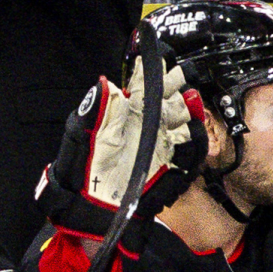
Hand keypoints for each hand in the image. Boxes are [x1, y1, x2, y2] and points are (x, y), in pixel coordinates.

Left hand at [35, 57, 205, 235]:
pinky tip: (189, 138)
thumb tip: (104, 83)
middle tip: (179, 82)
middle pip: (172, 102)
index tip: (162, 60)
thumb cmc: (80, 170)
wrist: (89, 210)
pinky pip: (191, 156)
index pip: (147, 85)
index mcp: (127, 114)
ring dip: (189, 116)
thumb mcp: (79, 138)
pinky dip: (194, 146)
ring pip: (187, 125)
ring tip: (185, 109)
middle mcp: (149, 127)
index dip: (157, 71)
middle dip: (178, 90)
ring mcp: (163, 148)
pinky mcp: (173, 171)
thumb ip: (92, 112)